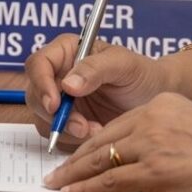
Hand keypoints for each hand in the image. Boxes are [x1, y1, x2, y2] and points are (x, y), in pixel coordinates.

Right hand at [24, 39, 172, 144]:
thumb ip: (95, 69)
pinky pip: (57, 135)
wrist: (156, 99)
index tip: (55, 104)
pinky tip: (96, 133)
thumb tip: (68, 84)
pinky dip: (74, 140)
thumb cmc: (142, 74)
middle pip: (35, 95)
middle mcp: (58, 75)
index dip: (41, 84)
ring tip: (97, 129)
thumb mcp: (123, 65)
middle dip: (56, 115)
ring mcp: (62, 100)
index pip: (38, 64)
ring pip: (44, 119)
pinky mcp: (68, 122)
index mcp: (66, 52)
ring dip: (66, 130)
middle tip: (82, 126)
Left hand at [42, 93, 191, 191]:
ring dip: (74, 175)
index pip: (117, 125)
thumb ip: (169, 140)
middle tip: (56, 171)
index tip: (78, 154)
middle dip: (75, 158)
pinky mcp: (155, 170)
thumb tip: (149, 163)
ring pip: (100, 159)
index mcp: (164, 106)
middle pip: (102, 139)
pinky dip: (86, 189)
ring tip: (57, 185)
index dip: (92, 142)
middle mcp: (153, 118)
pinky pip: (110, 181)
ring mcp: (152, 144)